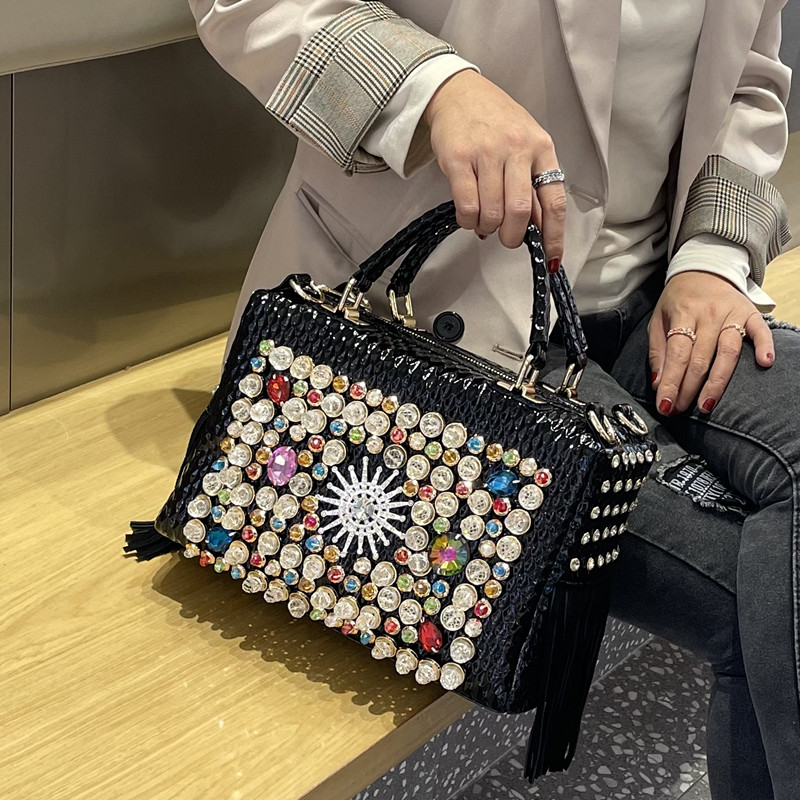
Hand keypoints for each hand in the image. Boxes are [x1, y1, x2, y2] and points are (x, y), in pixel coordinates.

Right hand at [423, 70, 565, 264]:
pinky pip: (467, 206)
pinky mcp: (458, 159)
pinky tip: (469, 216)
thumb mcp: (524, 144)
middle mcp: (517, 149)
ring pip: (492, 213)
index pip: (553, 200)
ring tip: (484, 221)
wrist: (458, 92)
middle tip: (506, 238)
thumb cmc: (495, 121)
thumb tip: (536, 227)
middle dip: (512, 237)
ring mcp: (487, 153)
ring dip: (487, 228)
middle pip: (520, 212)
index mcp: (541, 148)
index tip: (552, 258)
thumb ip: (532, 182)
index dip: (554, 235)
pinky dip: (468, 221)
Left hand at [649, 271, 774, 414]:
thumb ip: (658, 351)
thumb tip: (658, 384)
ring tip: (707, 404)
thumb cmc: (678, 299)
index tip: (665, 404)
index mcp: (684, 313)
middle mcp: (709, 314)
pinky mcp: (751, 312)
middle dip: (689, 388)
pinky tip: (764, 363)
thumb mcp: (659, 320)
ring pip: (728, 351)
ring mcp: (732, 313)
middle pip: (701, 357)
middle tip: (680, 409)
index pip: (677, 353)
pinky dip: (764, 346)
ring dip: (718, 381)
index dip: (671, 381)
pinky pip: (761, 330)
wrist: (704, 268)